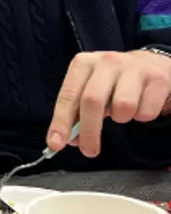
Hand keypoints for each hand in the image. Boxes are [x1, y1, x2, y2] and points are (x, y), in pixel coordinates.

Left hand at [49, 50, 170, 157]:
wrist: (152, 64)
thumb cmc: (115, 82)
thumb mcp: (93, 90)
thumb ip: (78, 112)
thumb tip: (70, 140)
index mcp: (83, 64)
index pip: (67, 96)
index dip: (60, 122)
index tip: (56, 143)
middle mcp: (106, 62)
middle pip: (92, 101)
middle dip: (89, 131)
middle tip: (89, 151)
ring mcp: (133, 68)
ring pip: (122, 106)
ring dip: (121, 118)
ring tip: (123, 113)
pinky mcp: (157, 78)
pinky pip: (146, 111)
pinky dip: (142, 116)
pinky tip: (141, 106)